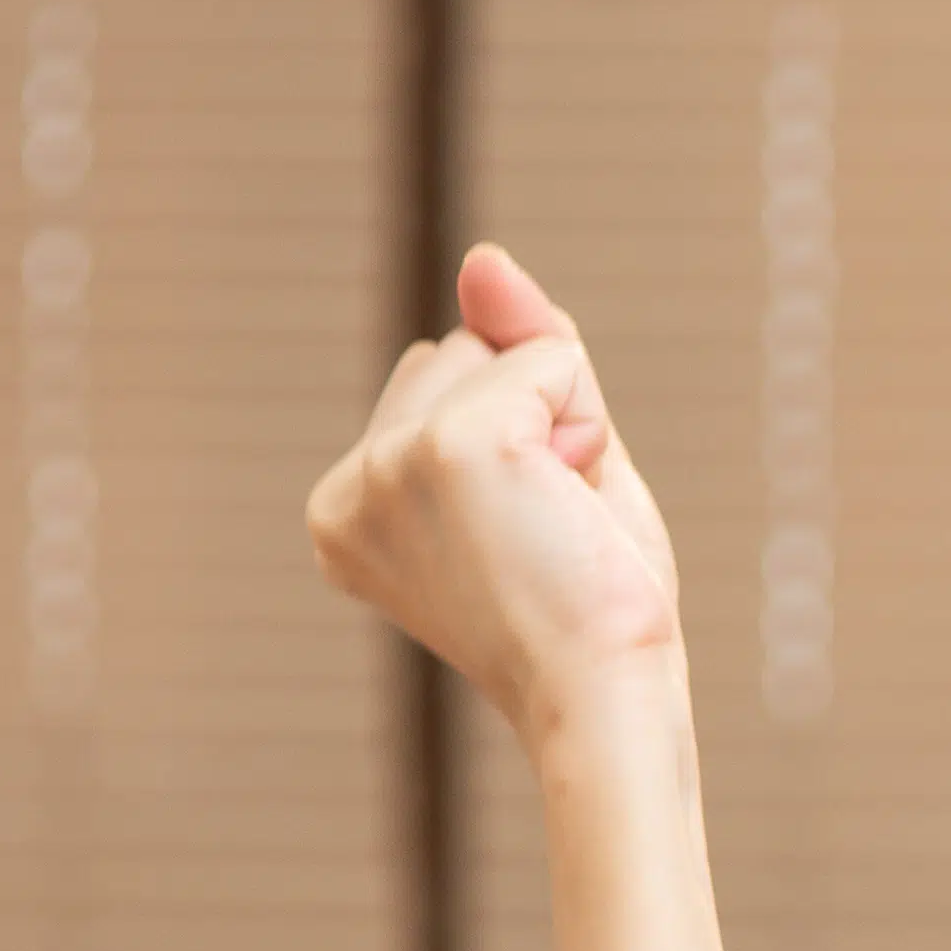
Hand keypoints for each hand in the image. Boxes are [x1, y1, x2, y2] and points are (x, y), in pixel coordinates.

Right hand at [304, 245, 687, 745]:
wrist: (606, 693)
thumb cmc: (587, 603)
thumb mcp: (552, 458)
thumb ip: (516, 353)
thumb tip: (481, 258)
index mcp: (344, 504)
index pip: (443, 377)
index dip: (523, 437)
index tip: (523, 540)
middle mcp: (347, 485)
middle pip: (461, 350)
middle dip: (537, 417)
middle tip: (549, 533)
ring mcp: (388, 463)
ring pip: (502, 349)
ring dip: (567, 421)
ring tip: (556, 525)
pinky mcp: (449, 446)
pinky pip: (551, 358)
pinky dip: (587, 422)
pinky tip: (568, 507)